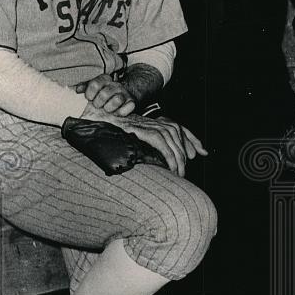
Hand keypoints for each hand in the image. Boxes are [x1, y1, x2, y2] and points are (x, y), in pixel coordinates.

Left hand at [74, 74, 136, 115]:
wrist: (123, 95)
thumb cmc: (104, 93)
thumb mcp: (94, 88)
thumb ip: (85, 87)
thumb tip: (77, 90)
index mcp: (105, 80)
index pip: (96, 83)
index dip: (90, 92)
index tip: (89, 98)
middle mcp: (116, 85)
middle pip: (105, 93)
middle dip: (99, 103)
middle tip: (98, 106)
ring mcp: (125, 93)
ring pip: (117, 100)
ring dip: (109, 108)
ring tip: (107, 109)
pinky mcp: (132, 102)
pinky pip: (128, 107)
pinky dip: (121, 112)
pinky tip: (116, 113)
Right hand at [80, 108, 206, 177]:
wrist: (92, 122)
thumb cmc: (108, 134)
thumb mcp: (132, 142)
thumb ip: (146, 148)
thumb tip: (160, 161)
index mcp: (152, 122)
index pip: (178, 128)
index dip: (192, 139)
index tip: (203, 152)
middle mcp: (152, 120)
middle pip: (178, 132)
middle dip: (187, 150)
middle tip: (184, 171)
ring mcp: (147, 123)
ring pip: (172, 138)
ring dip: (178, 158)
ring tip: (179, 173)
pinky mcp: (141, 128)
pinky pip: (162, 142)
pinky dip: (169, 155)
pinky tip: (171, 167)